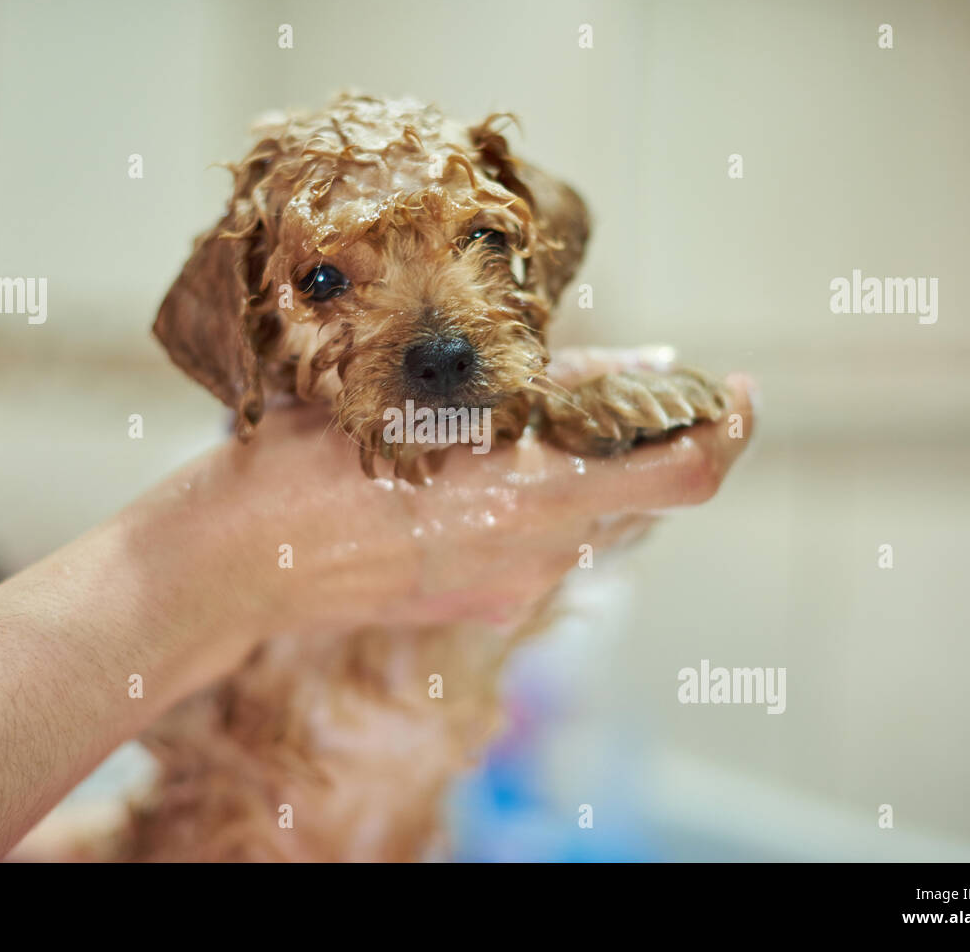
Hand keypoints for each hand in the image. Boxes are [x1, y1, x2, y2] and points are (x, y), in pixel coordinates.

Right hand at [141, 350, 755, 670]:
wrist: (237, 565)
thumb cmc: (306, 463)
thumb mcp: (423, 396)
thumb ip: (547, 389)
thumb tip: (640, 367)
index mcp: (532, 493)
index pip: (685, 475)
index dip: (728, 429)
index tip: (732, 390)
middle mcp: (539, 552)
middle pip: (643, 494)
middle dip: (642, 435)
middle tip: (615, 387)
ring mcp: (511, 587)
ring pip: (591, 515)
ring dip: (582, 463)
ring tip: (514, 419)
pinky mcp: (482, 603)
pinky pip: (542, 542)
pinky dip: (536, 497)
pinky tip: (469, 469)